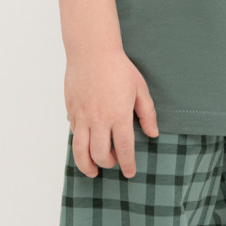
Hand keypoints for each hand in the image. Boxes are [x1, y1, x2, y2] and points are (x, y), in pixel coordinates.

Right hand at [64, 47, 157, 178]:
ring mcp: (83, 116)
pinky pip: (74, 135)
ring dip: (87, 165)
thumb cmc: (118, 68)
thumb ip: (147, 113)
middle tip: (114, 163)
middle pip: (100, 154)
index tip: (130, 173)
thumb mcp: (140, 89)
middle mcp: (99, 120)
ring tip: (93, 171)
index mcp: (119, 115)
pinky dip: (80, 145)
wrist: (92, 52)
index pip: (124, 149)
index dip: (128, 164)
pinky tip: (85, 147)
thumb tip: (153, 133)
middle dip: (108, 164)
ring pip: (81, 151)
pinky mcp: (72, 111)